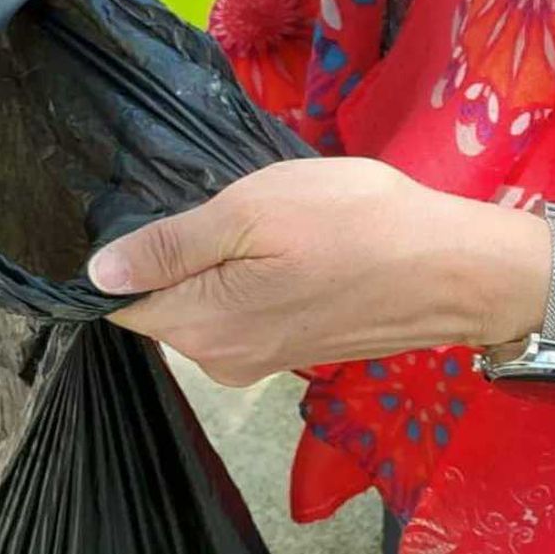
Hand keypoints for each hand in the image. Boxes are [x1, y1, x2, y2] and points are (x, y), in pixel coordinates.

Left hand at [92, 158, 550, 386]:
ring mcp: (254, 360)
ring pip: (195, 303)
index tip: (128, 208)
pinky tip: (262, 240)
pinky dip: (235, 277)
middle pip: (156, 302)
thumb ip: (170, 246)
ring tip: (231, 210)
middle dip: (159, 254)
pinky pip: (233, 310)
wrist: (456, 268)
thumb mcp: (248, 212)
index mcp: (199, 327)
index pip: (119, 300)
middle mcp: (217, 360)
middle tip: (190, 195)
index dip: (113, 255)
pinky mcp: (286, 349)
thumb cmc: (353, 223)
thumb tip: (97, 274)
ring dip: (201, 262)